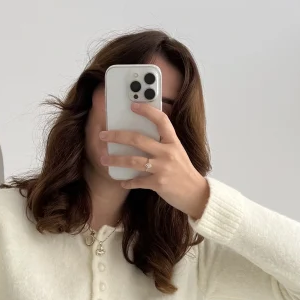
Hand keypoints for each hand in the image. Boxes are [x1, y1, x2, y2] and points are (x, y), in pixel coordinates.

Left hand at [100, 102, 209, 219]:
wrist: (195, 193)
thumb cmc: (183, 171)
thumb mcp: (177, 152)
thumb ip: (163, 143)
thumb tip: (141, 136)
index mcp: (173, 142)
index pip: (161, 120)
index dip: (147, 111)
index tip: (133, 106)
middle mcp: (168, 152)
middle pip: (137, 139)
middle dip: (117, 136)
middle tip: (103, 135)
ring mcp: (162, 168)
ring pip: (132, 160)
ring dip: (115, 160)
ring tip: (103, 159)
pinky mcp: (158, 183)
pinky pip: (137, 181)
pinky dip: (127, 182)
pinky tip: (121, 181)